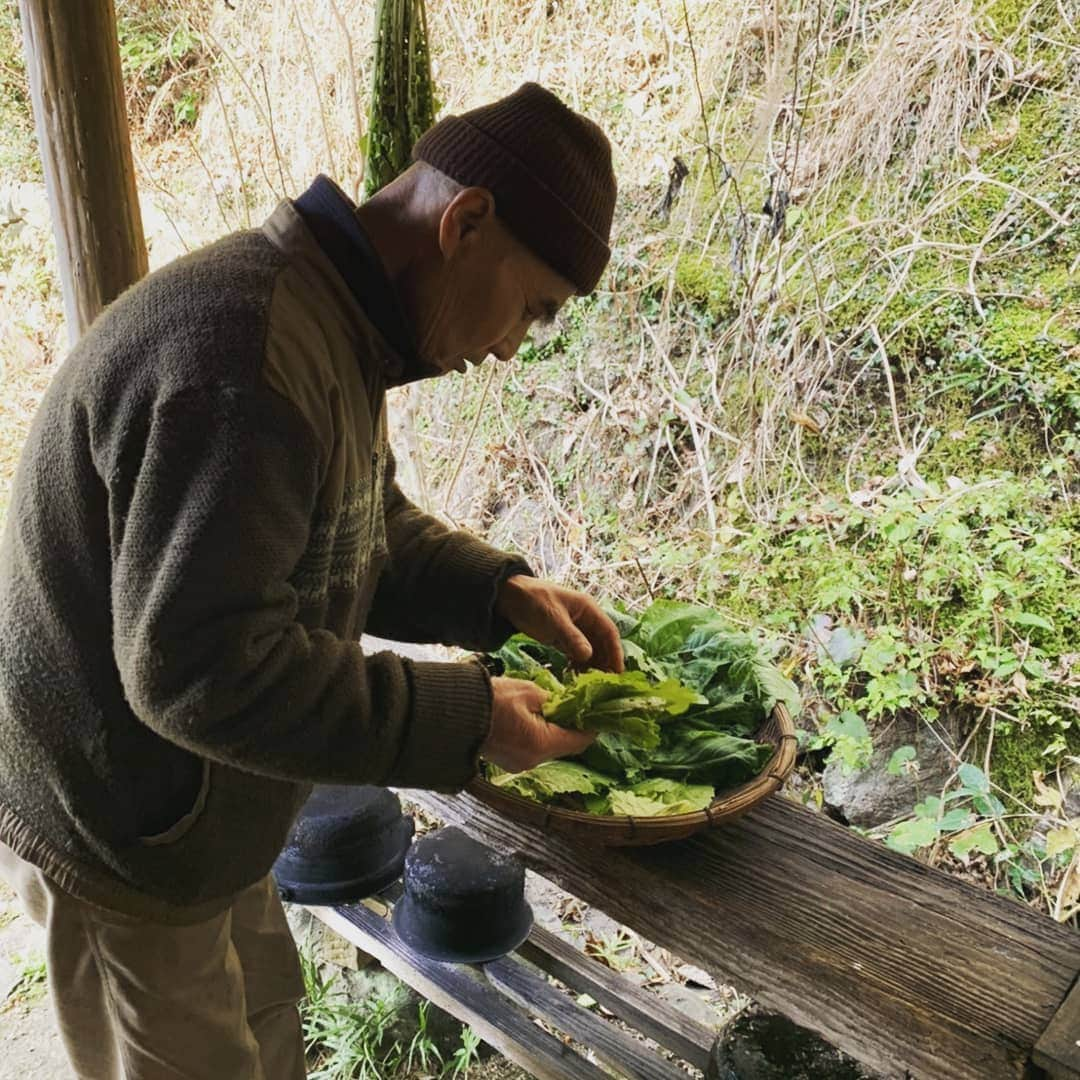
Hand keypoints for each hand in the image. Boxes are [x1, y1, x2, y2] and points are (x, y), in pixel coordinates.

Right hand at [481, 676, 594, 772]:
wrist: (453, 713)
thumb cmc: (491, 700)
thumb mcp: (528, 692)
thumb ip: (553, 700)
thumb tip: (566, 704)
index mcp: (542, 744)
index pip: (580, 740)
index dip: (592, 727)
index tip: (597, 713)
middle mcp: (533, 761)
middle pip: (565, 747)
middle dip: (572, 728)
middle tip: (576, 707)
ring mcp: (519, 764)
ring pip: (548, 749)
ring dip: (554, 731)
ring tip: (553, 709)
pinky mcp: (508, 761)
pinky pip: (533, 750)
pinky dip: (539, 736)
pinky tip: (534, 719)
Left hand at [496, 576, 624, 672]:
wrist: (509, 598)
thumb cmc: (534, 602)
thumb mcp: (554, 619)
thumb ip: (571, 637)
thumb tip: (589, 655)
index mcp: (588, 609)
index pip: (609, 632)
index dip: (616, 652)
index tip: (617, 671)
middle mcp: (585, 620)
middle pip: (602, 644)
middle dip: (605, 663)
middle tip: (606, 684)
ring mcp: (574, 630)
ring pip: (590, 651)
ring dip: (592, 666)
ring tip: (592, 685)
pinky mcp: (562, 638)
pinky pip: (576, 654)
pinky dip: (578, 665)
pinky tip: (576, 678)